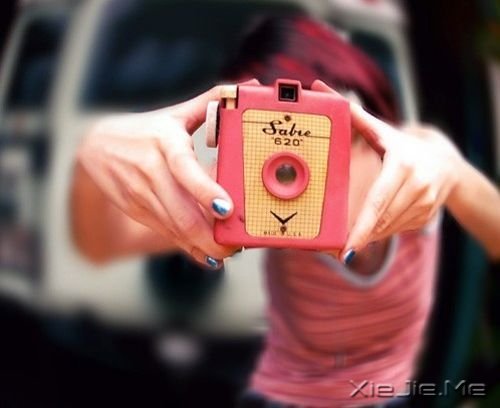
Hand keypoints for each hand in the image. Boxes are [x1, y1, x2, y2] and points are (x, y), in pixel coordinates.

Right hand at [76, 83, 252, 267]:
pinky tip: (208, 255)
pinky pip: (166, 233)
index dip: (204, 190)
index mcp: (163, 143)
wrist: (96, 148)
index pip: (184, 168)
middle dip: (209, 234)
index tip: (226, 208)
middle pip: (180, 211)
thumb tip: (245, 87)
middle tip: (237, 246)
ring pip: (174, 227)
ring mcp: (142, 195)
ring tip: (228, 252)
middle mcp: (151, 171)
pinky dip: (188, 246)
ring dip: (201, 244)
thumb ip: (210, 101)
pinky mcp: (139, 210)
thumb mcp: (174, 113)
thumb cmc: (145, 129)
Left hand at [311, 80, 463, 261]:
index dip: (362, 227)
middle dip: (359, 237)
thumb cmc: (405, 145)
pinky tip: (371, 229)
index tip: (347, 246)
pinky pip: (397, 230)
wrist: (447, 164)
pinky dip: (381, 232)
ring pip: (388, 228)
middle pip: (382, 219)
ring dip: (368, 235)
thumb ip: (351, 115)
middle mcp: (419, 187)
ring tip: (350, 241)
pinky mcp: (427, 218)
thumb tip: (320, 89)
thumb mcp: (382, 130)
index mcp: (403, 166)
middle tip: (338, 251)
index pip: (378, 201)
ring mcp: (426, 205)